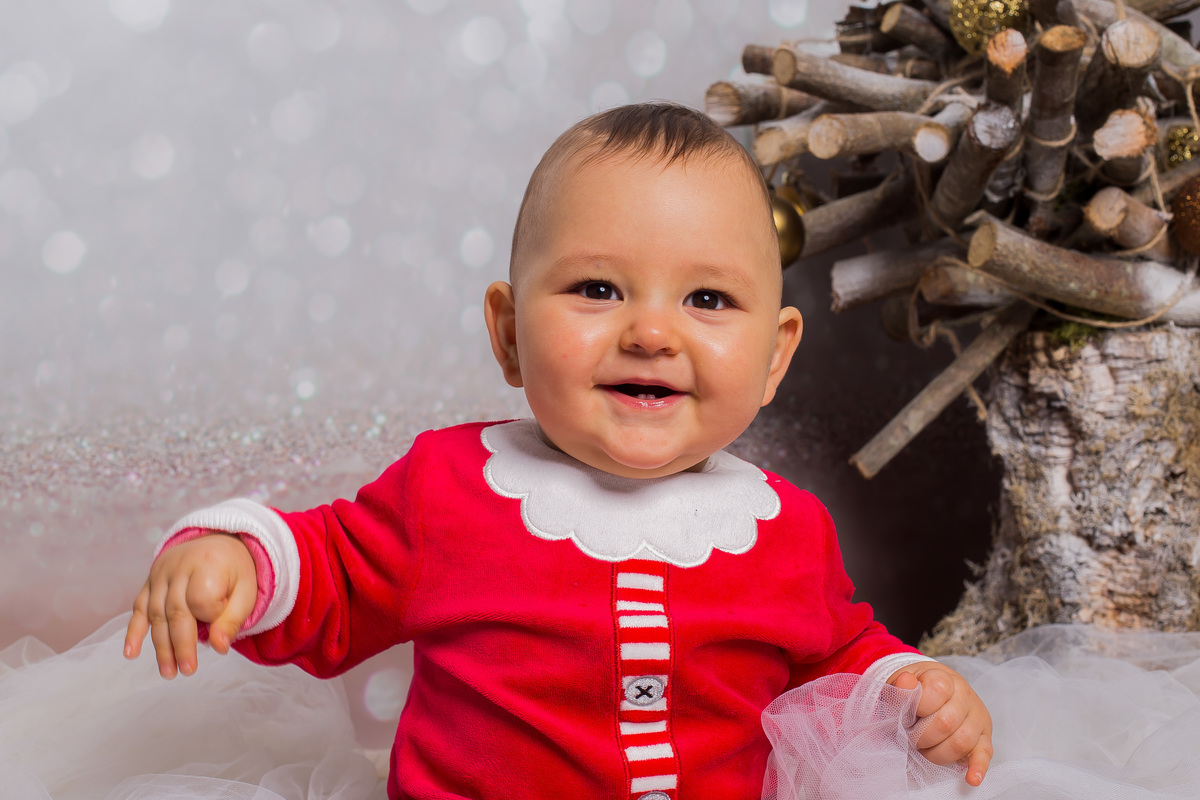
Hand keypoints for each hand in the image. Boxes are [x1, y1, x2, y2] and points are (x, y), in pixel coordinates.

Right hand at [123, 533, 256, 678]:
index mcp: (207, 564)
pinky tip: (131, 653)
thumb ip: (233, 619)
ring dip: (160, 646)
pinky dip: (134, 631)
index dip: (212, 615)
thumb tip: (219, 648)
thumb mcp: (247, 591)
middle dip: (181, 645)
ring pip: (156, 614)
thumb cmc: (235, 571)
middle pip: (176, 611)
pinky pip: (139, 608)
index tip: (221, 620)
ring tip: (169, 671)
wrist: (218, 542)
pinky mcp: (149, 582)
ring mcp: (160, 574)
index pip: (202, 599)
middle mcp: (178, 567)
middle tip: (187, 671)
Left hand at [888, 662, 992, 785]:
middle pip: (946, 723)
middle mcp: (966, 696)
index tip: (908, 713)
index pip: (936, 691)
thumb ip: (901, 685)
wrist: (936, 689)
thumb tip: (905, 682)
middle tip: (912, 737)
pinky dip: (978, 767)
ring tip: (925, 749)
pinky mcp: (984, 737)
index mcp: (945, 679)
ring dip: (938, 753)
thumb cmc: (917, 690)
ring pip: (962, 742)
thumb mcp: (903, 682)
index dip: (918, 707)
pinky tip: (971, 778)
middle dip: (923, 736)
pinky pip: (984, 754)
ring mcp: (977, 718)